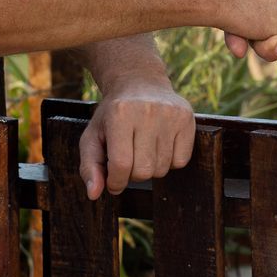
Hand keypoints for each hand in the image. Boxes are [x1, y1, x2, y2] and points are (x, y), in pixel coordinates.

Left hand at [78, 81, 194, 199]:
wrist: (140, 82)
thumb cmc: (113, 115)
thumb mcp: (92, 136)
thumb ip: (89, 167)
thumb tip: (94, 194)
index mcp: (120, 114)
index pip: (121, 165)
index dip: (116, 182)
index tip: (113, 182)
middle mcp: (147, 112)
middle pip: (144, 171)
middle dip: (133, 175)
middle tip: (128, 161)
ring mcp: (171, 114)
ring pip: (163, 168)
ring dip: (151, 169)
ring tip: (143, 151)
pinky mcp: (187, 118)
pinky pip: (181, 161)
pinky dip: (169, 161)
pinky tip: (159, 146)